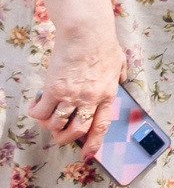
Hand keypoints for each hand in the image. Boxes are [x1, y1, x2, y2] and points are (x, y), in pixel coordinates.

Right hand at [27, 25, 125, 160]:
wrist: (86, 32)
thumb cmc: (102, 43)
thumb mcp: (119, 61)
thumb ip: (119, 74)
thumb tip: (122, 77)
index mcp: (107, 95)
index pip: (101, 127)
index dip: (93, 144)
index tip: (87, 155)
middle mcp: (90, 100)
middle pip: (76, 131)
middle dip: (65, 138)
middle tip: (58, 134)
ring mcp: (71, 96)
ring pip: (56, 125)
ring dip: (49, 125)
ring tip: (46, 117)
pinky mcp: (53, 89)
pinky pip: (40, 112)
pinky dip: (36, 113)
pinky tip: (36, 106)